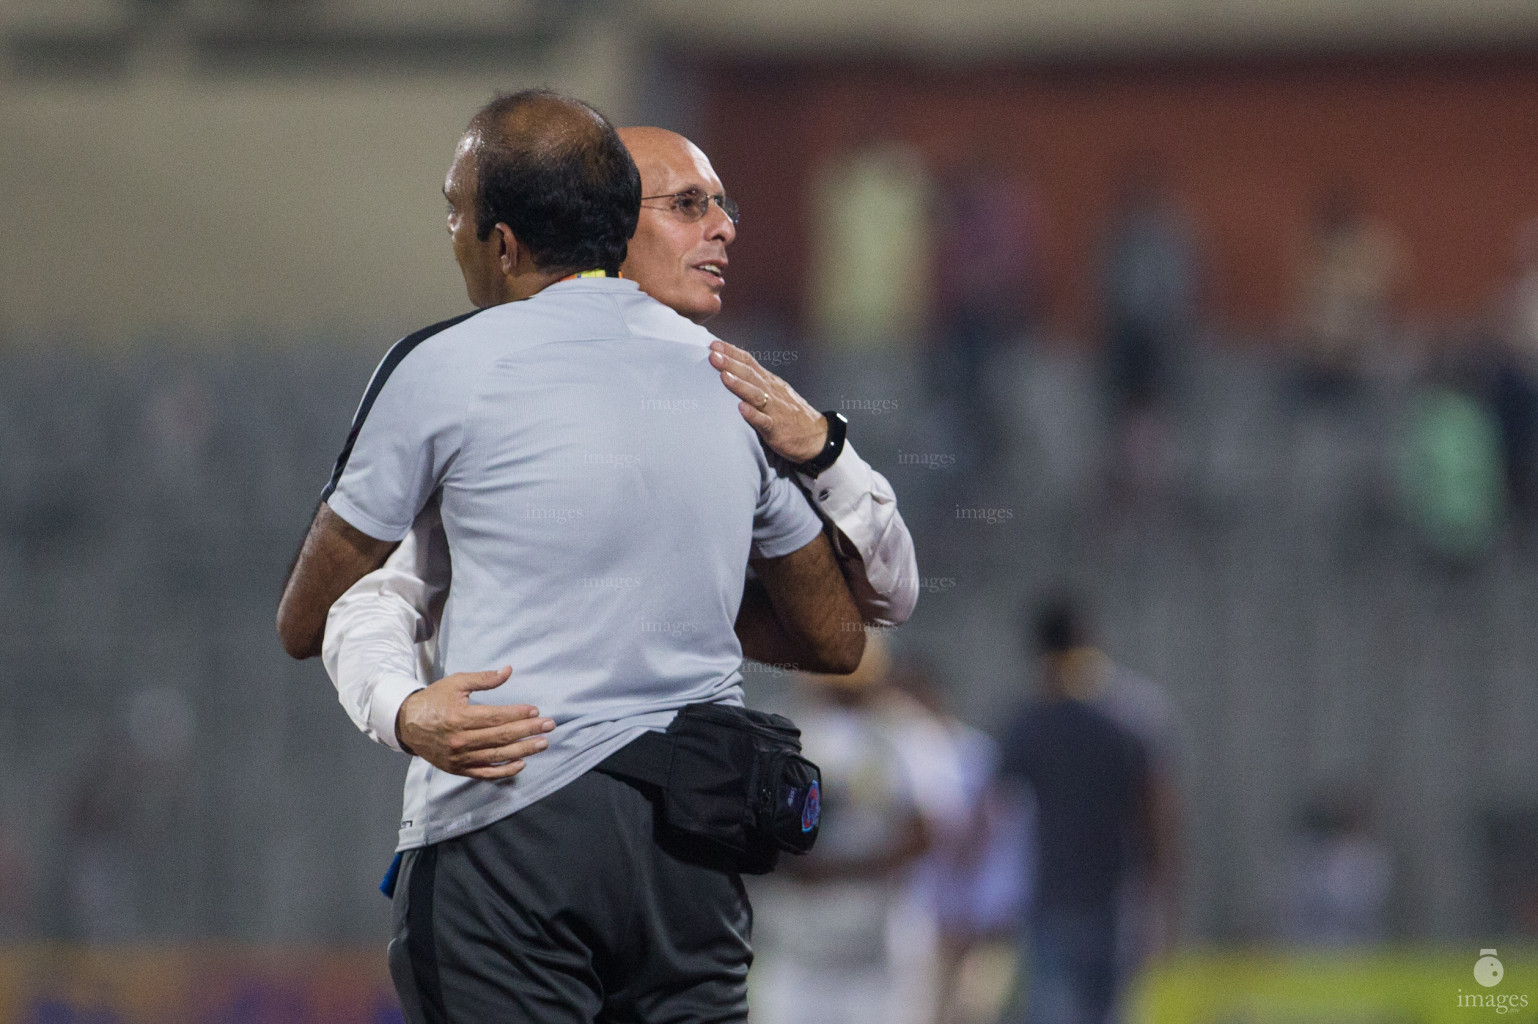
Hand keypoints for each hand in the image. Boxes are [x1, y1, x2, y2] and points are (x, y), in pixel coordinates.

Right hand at [395, 667, 554, 779]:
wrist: (407, 724)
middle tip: (549, 726)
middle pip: (501, 737)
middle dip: (528, 731)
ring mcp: (459, 757)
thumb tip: (508, 670)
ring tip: (542, 744)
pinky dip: (504, 771)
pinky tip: (521, 763)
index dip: (518, 714)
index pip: (496, 717)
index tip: (536, 711)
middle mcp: (460, 740)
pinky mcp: (458, 769)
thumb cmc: (434, 700)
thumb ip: (484, 679)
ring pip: (497, 756)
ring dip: (523, 750)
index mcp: (459, 717)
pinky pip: (485, 772)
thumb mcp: (456, 683)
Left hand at [709, 340, 827, 462]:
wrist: (817, 437)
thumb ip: (756, 382)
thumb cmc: (790, 415)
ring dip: (739, 385)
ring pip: (756, 395)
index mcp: (770, 382)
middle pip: (750, 375)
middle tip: (713, 354)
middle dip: (731, 364)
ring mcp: (775, 410)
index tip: (714, 344)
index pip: (750, 362)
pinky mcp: (777, 429)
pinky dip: (753, 414)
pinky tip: (741, 408)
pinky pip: (764, 421)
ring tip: (724, 376)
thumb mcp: (775, 392)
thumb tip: (732, 370)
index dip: (733, 352)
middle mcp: (772, 392)